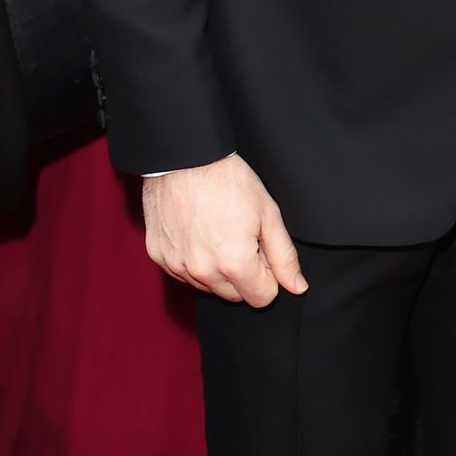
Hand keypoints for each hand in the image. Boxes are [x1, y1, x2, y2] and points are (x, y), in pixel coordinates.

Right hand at [142, 152, 306, 305]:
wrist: (184, 157)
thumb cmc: (227, 180)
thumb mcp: (268, 214)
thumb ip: (284, 256)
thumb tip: (297, 287)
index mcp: (235, 264)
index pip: (262, 298)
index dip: (268, 275)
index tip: (262, 250)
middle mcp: (203, 272)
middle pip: (235, 295)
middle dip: (244, 274)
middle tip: (241, 237)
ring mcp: (177, 265)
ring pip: (208, 286)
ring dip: (217, 269)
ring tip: (218, 231)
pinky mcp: (159, 256)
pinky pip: (183, 273)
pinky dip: (193, 260)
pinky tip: (197, 232)